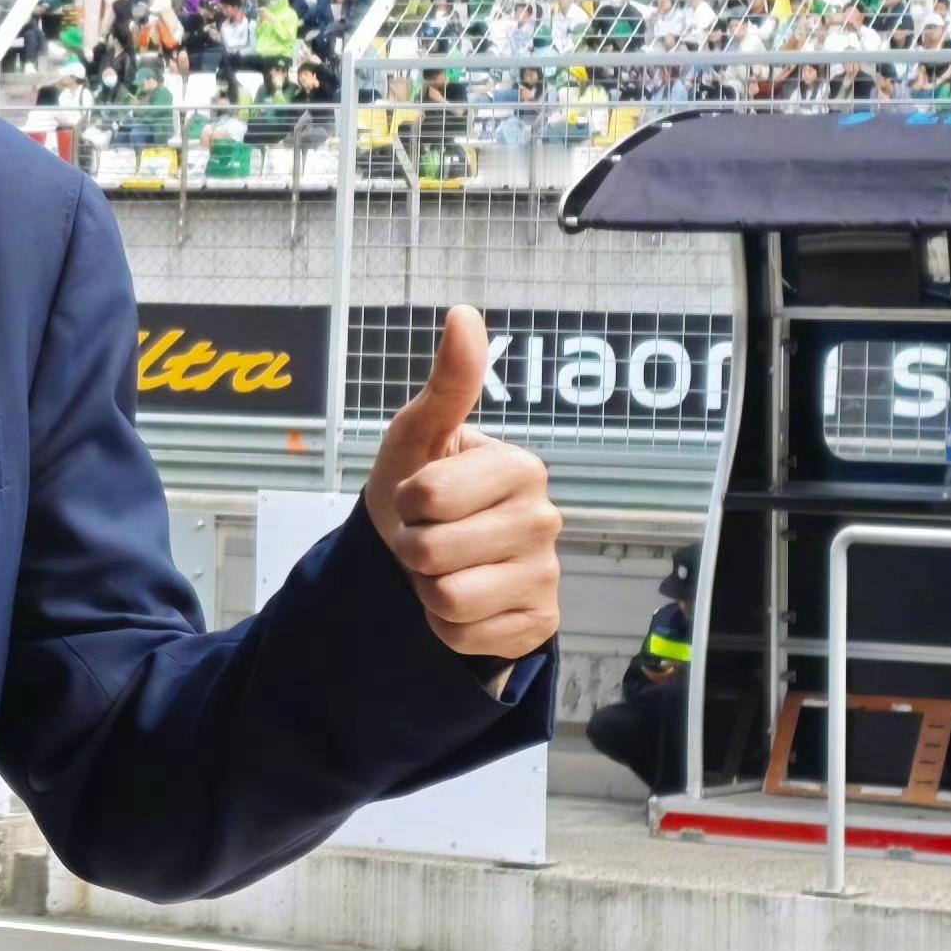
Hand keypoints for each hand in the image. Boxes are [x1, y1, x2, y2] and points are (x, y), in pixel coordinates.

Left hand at [362, 304, 562, 669]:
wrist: (431, 564)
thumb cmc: (422, 491)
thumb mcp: (419, 438)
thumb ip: (447, 384)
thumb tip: (465, 314)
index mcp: (521, 468)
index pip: (425, 497)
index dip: (404, 503)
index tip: (418, 498)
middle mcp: (545, 520)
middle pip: (432, 552)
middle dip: (412, 549)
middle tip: (428, 537)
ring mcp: (546, 575)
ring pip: (447, 599)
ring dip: (427, 589)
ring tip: (444, 568)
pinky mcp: (537, 624)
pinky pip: (463, 636)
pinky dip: (445, 626)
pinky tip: (464, 602)